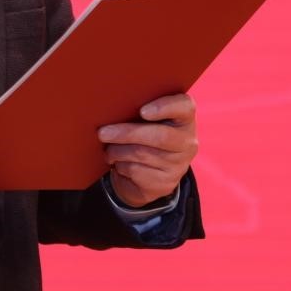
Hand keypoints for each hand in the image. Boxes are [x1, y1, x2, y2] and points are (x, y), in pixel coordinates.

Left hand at [97, 93, 197, 207]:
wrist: (147, 175)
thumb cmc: (144, 135)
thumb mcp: (147, 121)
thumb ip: (139, 108)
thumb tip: (111, 107)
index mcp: (184, 118)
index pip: (185, 107)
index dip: (165, 107)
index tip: (143, 111)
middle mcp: (187, 141)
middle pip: (159, 136)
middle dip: (127, 133)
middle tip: (103, 133)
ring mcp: (178, 165)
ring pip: (142, 154)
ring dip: (118, 151)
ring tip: (108, 148)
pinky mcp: (165, 183)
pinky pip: (136, 170)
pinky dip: (121, 165)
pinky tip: (118, 163)